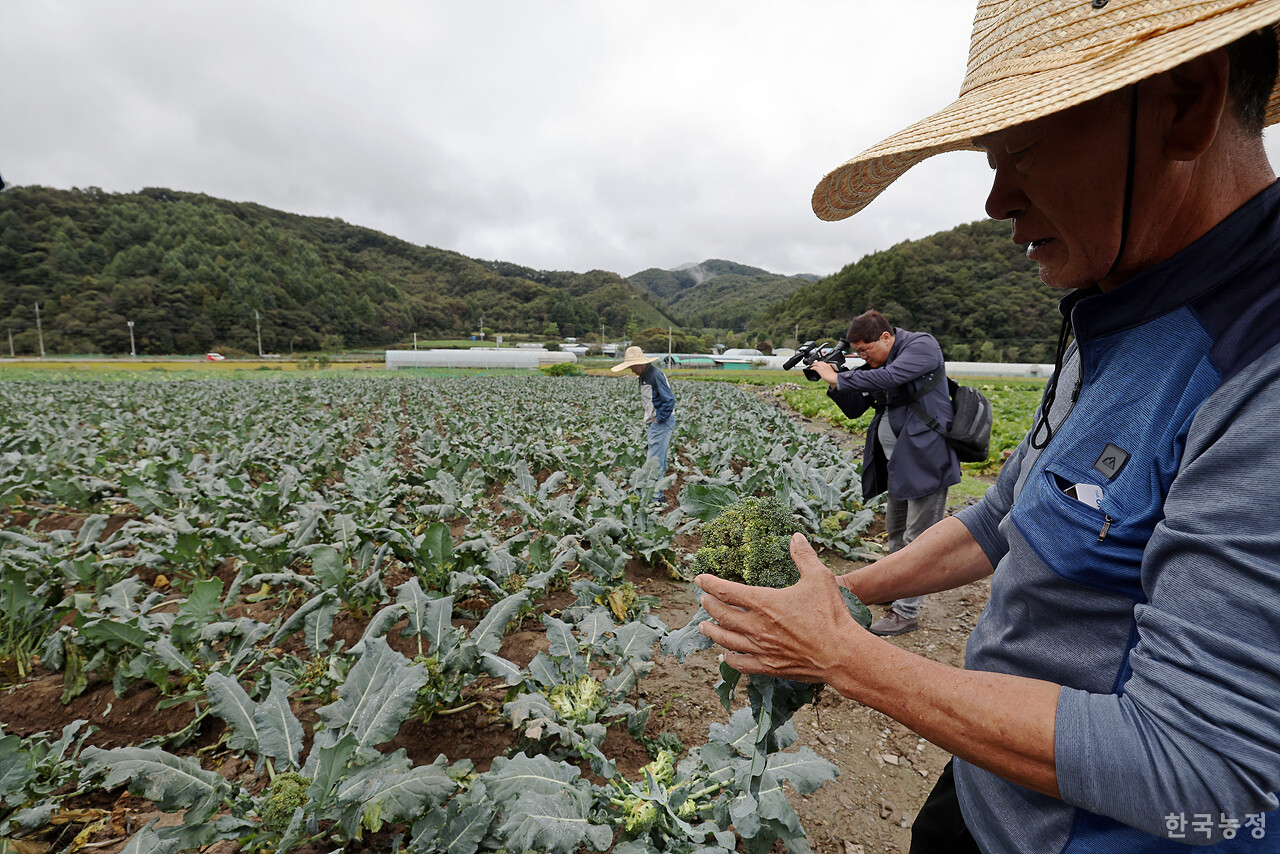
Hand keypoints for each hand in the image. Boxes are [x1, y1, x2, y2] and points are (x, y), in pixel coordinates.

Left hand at [696, 533, 865, 680]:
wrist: (841, 654)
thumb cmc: (830, 615)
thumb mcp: (819, 577)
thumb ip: (804, 556)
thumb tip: (796, 537)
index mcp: (764, 603)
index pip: (726, 591)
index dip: (710, 584)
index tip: (699, 580)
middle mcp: (757, 627)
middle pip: (721, 615)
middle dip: (708, 606)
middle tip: (702, 601)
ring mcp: (761, 649)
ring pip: (726, 640)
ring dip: (712, 632)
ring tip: (704, 627)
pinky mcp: (769, 667)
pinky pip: (741, 663)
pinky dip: (730, 658)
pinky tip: (727, 655)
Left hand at [809, 361, 838, 385]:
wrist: (834, 378)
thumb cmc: (833, 376)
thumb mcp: (831, 371)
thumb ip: (828, 369)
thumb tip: (825, 371)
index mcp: (828, 365)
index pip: (822, 362)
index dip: (819, 362)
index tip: (817, 363)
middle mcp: (825, 366)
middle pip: (819, 362)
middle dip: (815, 363)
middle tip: (813, 364)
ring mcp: (823, 368)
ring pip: (817, 364)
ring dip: (813, 365)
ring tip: (811, 366)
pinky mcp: (821, 371)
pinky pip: (815, 368)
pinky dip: (813, 367)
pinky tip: (811, 368)